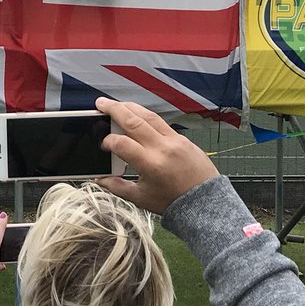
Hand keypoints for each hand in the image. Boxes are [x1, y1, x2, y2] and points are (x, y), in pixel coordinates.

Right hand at [94, 97, 218, 213]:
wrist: (205, 202)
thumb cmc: (172, 202)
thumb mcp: (141, 198)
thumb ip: (117, 186)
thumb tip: (99, 178)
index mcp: (150, 164)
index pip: (122, 143)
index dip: (108, 141)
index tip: (103, 145)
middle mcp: (162, 148)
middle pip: (133, 121)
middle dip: (114, 109)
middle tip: (100, 102)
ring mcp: (175, 140)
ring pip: (149, 116)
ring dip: (130, 107)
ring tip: (116, 104)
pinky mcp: (183, 138)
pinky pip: (161, 122)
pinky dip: (146, 116)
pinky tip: (137, 116)